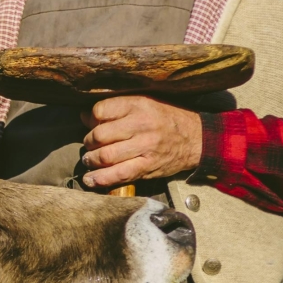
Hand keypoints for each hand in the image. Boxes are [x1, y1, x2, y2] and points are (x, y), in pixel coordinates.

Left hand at [79, 96, 202, 188]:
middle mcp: (141, 125)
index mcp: (138, 105)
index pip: (100, 110)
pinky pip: (119, 175)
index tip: (91, 123)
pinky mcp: (148, 167)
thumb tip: (85, 116)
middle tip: (91, 144)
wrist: (197, 139)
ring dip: (91, 160)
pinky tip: (91, 180)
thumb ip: (117, 108)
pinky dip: (101, 179)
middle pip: (99, 135)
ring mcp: (145, 148)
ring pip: (105, 156)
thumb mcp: (145, 103)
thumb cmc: (167, 119)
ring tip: (90, 160)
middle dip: (89, 142)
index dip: (90, 118)